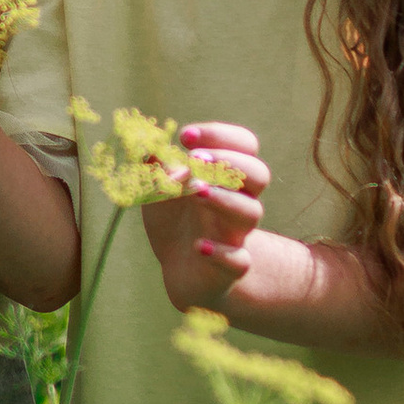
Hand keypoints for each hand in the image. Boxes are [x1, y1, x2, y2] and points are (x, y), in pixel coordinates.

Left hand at [141, 120, 270, 310]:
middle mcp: (238, 201)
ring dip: (224, 199)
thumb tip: (145, 143)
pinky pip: (239, 260)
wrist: (179, 267)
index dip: (220, 135)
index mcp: (226, 176)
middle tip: (195, 160)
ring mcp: (237, 234)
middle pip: (258, 174)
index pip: (244, 145)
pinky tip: (199, 246)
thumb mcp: (158, 188)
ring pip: (251, 213)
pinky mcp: (232, 266)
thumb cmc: (175, 218)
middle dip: (229, 162)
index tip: (185, 136)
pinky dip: (221, 253)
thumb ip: (154, 167)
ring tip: (196, 192)